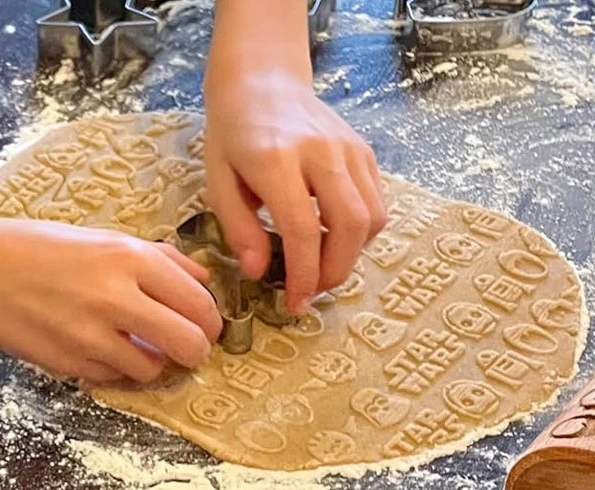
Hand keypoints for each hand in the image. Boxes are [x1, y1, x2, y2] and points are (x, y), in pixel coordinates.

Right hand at [0, 214, 220, 382]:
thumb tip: (205, 282)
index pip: (199, 303)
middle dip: (195, 352)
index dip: (211, 323)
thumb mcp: (107, 240)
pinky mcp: (72, 362)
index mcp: (132, 259)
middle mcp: (117, 297)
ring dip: (152, 364)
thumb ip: (161, 260)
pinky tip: (99, 348)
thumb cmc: (46, 250)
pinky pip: (114, 377)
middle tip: (187, 351)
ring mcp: (93, 335)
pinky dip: (115, 368)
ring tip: (136, 347)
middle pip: (189, 343)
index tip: (205, 328)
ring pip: (153, 369)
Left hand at [205, 68, 386, 313]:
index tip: (296, 303)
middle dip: (334, 271)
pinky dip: (361, 233)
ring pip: (372, 216)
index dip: (303, 274)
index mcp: (276, 159)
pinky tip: (332, 240)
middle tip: (311, 292)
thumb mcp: (218, 182)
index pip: (302, 229)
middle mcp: (321, 151)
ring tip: (321, 269)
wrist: (262, 80)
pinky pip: (376, 202)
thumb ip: (238, 228)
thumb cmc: (233, 135)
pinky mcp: (363, 150)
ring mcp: (349, 148)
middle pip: (349, 224)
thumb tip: (258, 272)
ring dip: (351, 255)